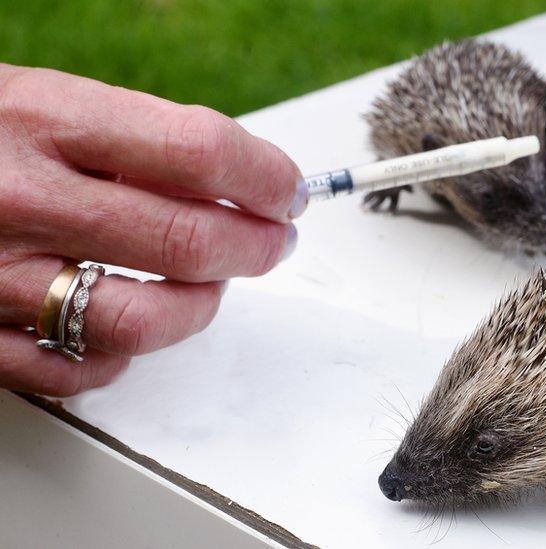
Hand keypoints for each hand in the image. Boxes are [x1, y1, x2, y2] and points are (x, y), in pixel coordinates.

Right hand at [0, 64, 307, 395]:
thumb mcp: (47, 100)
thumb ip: (140, 138)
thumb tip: (243, 179)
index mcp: (46, 119)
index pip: (199, 151)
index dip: (267, 177)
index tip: (287, 192)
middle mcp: (22, 198)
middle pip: (189, 240)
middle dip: (259, 246)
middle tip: (274, 241)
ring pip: (145, 319)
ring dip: (203, 306)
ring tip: (212, 284)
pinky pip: (81, 371)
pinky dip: (124, 354)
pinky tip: (129, 321)